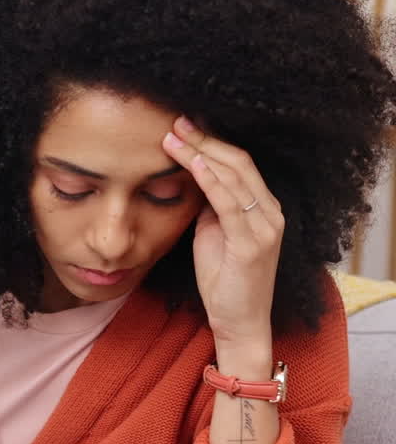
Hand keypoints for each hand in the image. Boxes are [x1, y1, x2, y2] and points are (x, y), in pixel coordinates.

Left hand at [163, 117, 282, 367]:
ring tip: (173, 137)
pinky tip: (193, 164)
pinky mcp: (254, 244)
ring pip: (234, 177)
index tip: (182, 125)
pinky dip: (211, 180)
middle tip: (175, 121)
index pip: (239, 163)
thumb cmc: (223, 279)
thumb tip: (193, 179)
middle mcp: (270, 212)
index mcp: (263, 208)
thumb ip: (210, 207)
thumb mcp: (213, 233)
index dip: (211, 141)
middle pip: (238, 162)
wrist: (238, 321)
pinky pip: (230, 204)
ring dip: (200, 154)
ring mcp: (265, 227)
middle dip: (204, 139)